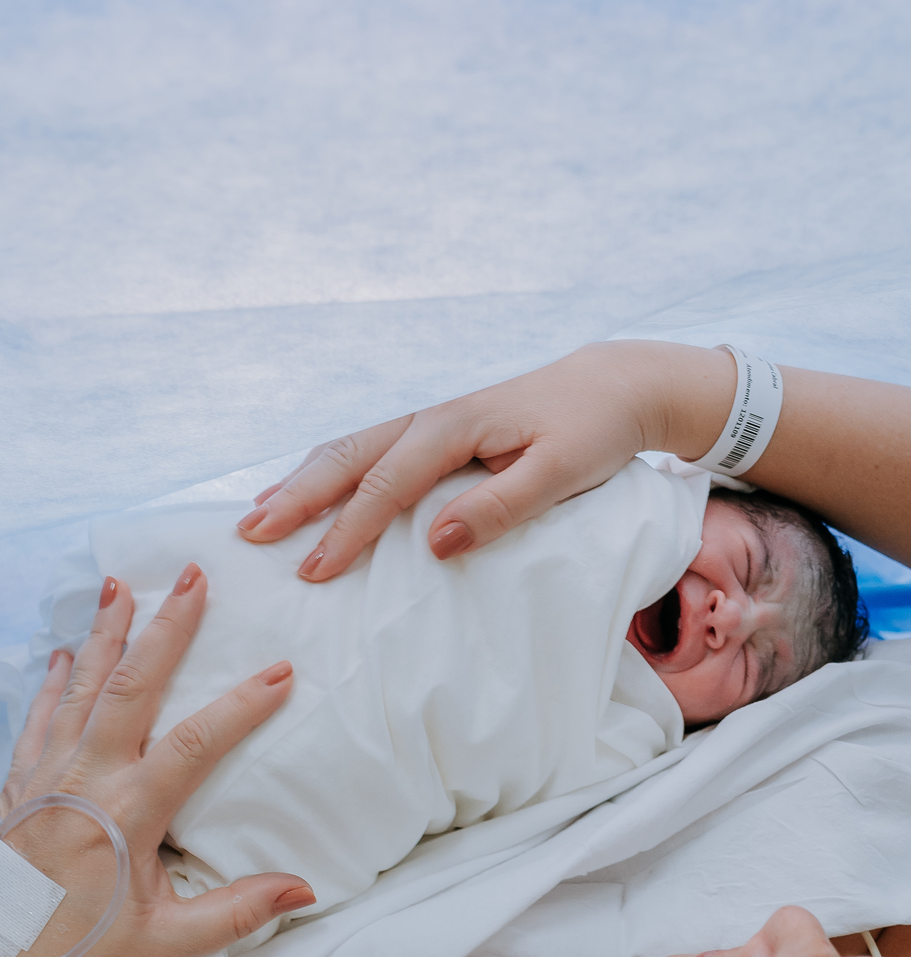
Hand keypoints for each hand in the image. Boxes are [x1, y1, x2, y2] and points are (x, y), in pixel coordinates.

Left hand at [0, 566, 313, 956]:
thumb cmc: (72, 956)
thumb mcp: (162, 946)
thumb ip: (235, 912)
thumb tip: (303, 890)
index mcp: (127, 814)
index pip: (196, 743)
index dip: (242, 705)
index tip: (281, 673)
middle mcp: (85, 780)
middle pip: (131, 686)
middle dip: (164, 627)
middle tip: (190, 577)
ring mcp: (45, 776)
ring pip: (78, 687)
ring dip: (103, 634)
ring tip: (120, 586)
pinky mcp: (18, 785)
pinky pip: (37, 717)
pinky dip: (52, 682)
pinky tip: (60, 656)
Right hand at [236, 341, 734, 578]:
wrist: (614, 385)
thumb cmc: (592, 432)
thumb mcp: (560, 473)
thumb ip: (501, 508)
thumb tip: (436, 541)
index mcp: (456, 426)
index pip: (386, 485)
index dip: (346, 531)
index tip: (312, 572)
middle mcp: (431, 416)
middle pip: (348, 457)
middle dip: (297, 496)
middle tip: (249, 535)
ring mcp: (431, 417)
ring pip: (351, 447)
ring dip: (303, 479)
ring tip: (260, 512)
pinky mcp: (438, 427)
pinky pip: (371, 447)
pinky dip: (333, 468)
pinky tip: (311, 488)